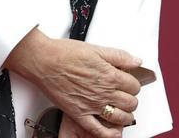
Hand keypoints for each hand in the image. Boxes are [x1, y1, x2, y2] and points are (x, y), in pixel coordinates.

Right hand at [6, 29, 141, 137]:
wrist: (42, 60)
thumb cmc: (64, 53)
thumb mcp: (95, 49)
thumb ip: (119, 56)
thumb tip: (136, 61)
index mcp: (109, 76)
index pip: (134, 86)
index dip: (133, 83)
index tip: (127, 81)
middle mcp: (103, 92)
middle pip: (131, 103)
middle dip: (130, 99)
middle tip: (124, 94)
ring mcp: (92, 105)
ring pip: (121, 118)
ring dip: (125, 116)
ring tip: (121, 110)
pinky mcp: (79, 114)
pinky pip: (98, 130)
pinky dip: (109, 133)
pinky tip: (112, 130)